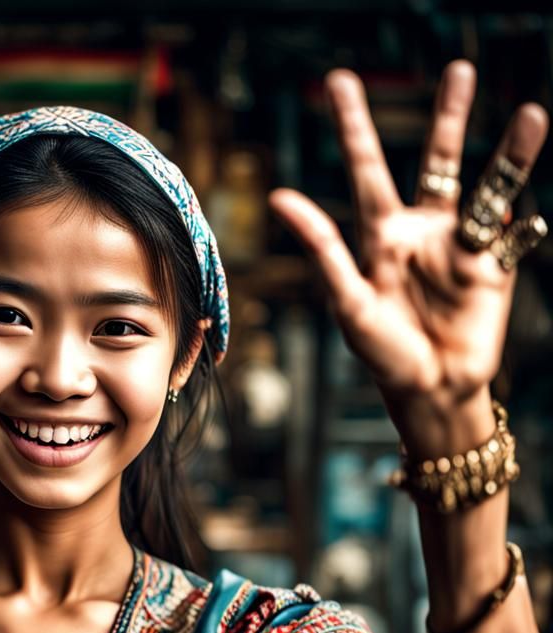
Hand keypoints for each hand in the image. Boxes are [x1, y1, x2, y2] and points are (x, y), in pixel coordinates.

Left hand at [268, 61, 547, 451]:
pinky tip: (528, 220)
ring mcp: (463, 245)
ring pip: (491, 184)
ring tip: (532, 116)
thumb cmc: (380, 351)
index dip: (356, 126)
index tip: (341, 80)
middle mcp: (423, 230)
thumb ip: (322, 247)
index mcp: (381, 234)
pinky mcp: (497, 266)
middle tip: (459, 69)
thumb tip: (281, 197)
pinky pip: (515, 236)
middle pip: (439, 161)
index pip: (368, 169)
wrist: (429, 388)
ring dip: (512, 153)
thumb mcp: (348, 299)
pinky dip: (522, 228)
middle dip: (449, 117)